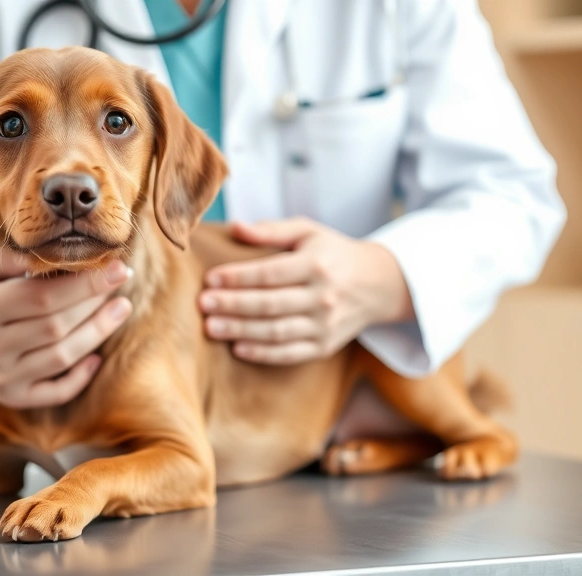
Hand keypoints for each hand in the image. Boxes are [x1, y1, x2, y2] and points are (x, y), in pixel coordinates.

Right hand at [0, 243, 132, 408]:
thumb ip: (5, 256)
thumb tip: (43, 253)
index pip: (41, 296)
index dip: (83, 283)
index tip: (115, 267)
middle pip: (56, 325)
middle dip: (95, 301)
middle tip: (121, 280)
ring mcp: (1, 377)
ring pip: (62, 357)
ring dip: (98, 332)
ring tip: (121, 308)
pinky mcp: (13, 398)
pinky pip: (55, 392)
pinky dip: (81, 377)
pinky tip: (98, 356)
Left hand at [199, 218, 413, 364]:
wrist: (378, 285)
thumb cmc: (333, 254)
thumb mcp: (308, 232)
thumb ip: (271, 230)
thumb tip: (235, 227)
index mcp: (316, 264)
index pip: (270, 273)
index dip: (237, 277)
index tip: (209, 279)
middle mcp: (323, 296)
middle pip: (269, 304)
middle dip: (232, 305)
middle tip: (203, 304)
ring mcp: (325, 324)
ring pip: (276, 331)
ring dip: (241, 331)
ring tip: (212, 327)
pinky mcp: (325, 346)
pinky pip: (290, 353)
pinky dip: (263, 353)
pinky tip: (238, 348)